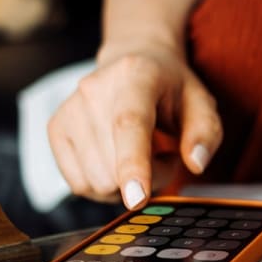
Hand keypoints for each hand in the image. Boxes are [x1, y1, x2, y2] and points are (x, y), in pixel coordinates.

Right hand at [47, 46, 222, 207]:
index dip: (133, 164)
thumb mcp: (202, 103)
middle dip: (148, 177)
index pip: (129, 125)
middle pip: (112, 167)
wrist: (134, 62)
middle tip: (164, 155)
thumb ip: (205, 133)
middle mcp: (94, 90)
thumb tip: (197, 163)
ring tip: (142, 154)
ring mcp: (69, 109)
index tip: (136, 198)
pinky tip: (118, 161)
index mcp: (135, 77)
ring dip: (126, 183)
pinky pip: (79, 184)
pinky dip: (103, 185)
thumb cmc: (171, 88)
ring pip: (96, 182)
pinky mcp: (55, 128)